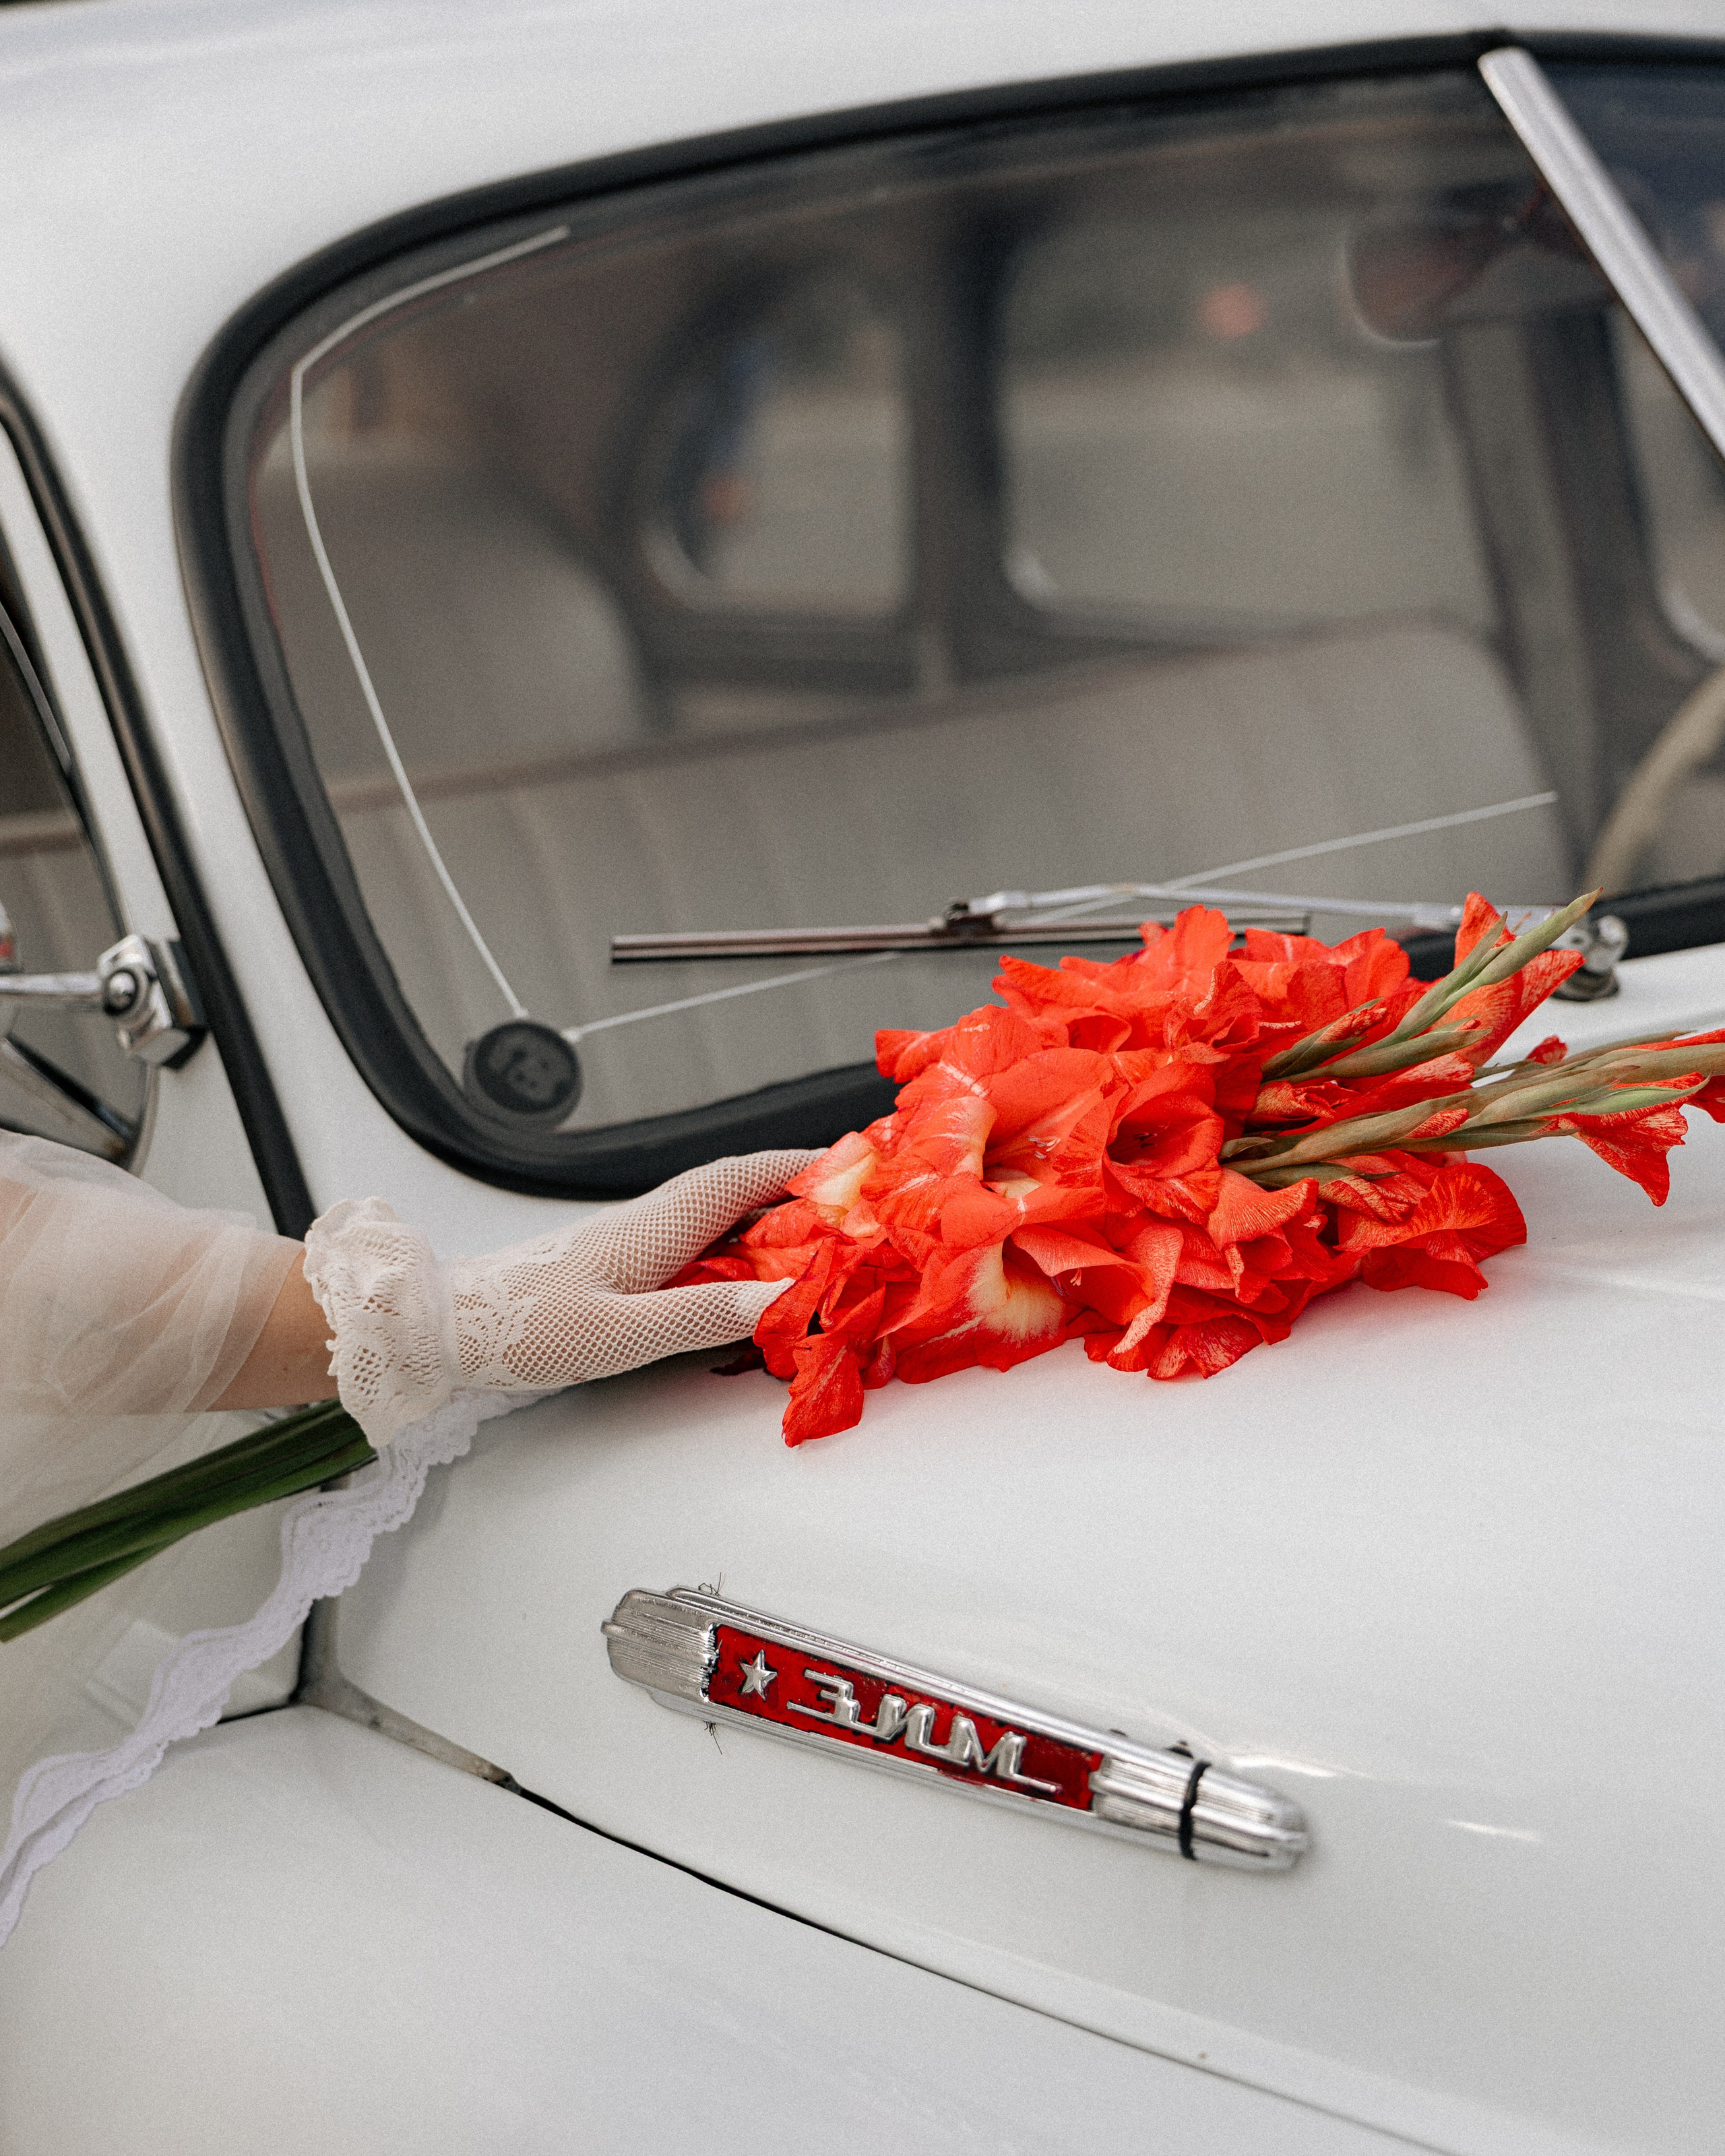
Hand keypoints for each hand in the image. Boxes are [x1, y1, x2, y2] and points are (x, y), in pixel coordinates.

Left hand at [301, 1150, 818, 1443]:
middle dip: (794, 1182)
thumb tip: (778, 1298)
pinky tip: (741, 1266)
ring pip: (714, 1209)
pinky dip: (731, 1238)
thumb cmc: (520, 1327)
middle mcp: (646, 1220)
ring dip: (765, 1210)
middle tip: (847, 1195)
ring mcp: (629, 1236)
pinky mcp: (615, 1258)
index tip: (851, 1161)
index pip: (743, 1177)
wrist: (444, 1323)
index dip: (800, 1165)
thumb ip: (702, 1315)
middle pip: (736, 1186)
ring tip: (811, 1229)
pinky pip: (692, 1235)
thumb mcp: (621, 1334)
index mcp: (654, 1226)